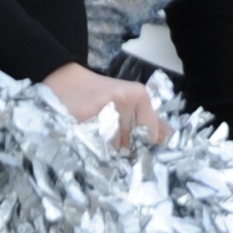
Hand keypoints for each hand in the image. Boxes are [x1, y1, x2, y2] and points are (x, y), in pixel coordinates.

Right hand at [45, 63, 167, 143]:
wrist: (65, 81)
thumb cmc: (99, 94)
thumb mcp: (129, 99)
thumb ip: (149, 119)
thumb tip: (166, 139)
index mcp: (139, 94)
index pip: (151, 135)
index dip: (141, 145)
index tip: (130, 145)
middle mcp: (124, 100)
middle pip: (132, 144)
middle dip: (122, 148)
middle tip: (107, 136)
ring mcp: (104, 108)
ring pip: (115, 148)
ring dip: (106, 150)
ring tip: (95, 134)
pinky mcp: (86, 118)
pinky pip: (97, 147)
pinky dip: (93, 149)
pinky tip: (86, 137)